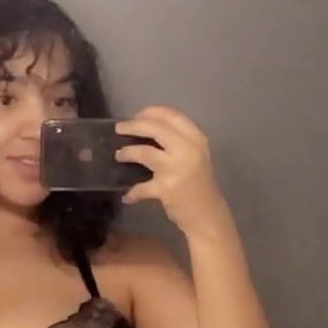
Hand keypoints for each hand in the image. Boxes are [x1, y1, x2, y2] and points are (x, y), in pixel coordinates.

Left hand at [115, 106, 231, 236]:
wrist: (208, 215)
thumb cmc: (200, 185)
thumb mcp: (195, 156)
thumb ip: (177, 141)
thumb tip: (145, 128)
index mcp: (197, 139)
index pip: (171, 115)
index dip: (149, 112)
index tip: (136, 116)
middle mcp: (188, 149)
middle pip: (155, 127)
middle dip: (133, 125)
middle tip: (119, 128)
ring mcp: (176, 168)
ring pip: (144, 151)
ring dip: (127, 152)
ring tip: (119, 155)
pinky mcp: (166, 188)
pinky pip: (141, 187)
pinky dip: (132, 192)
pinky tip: (127, 196)